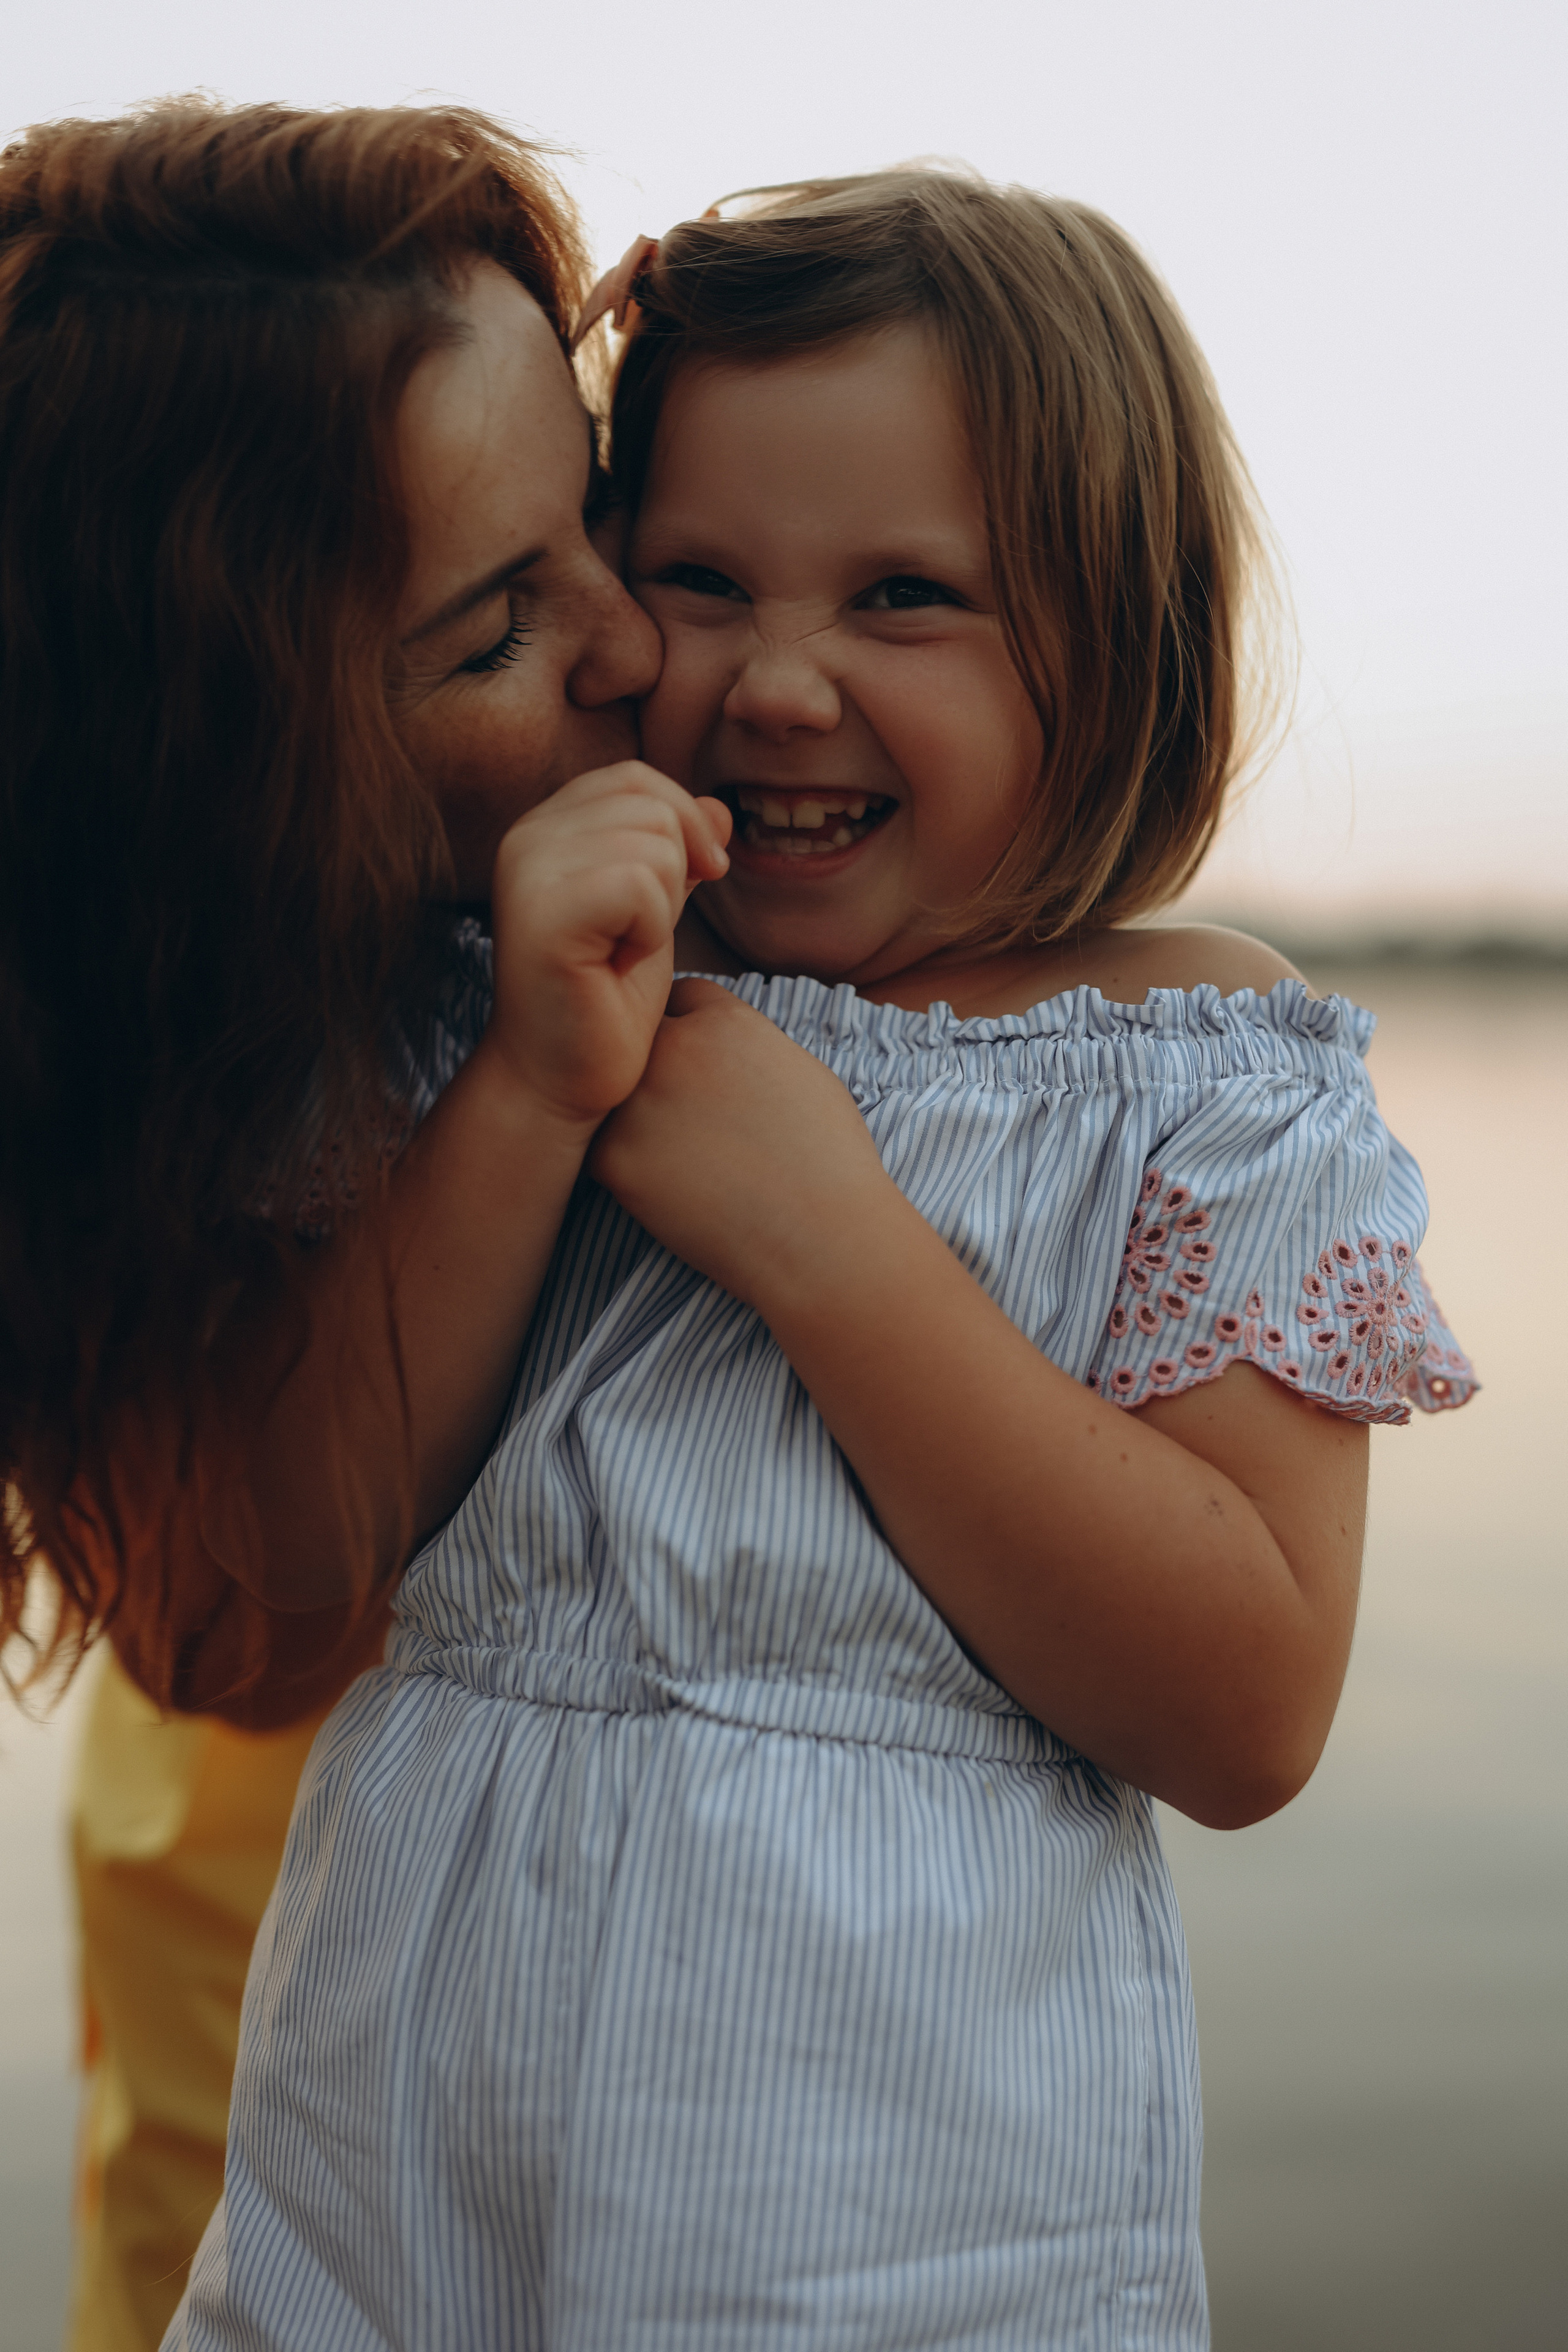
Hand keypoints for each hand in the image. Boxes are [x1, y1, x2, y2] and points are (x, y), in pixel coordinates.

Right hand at [481, 767, 730, 1131]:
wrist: (558, 1080)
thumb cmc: (604, 1001)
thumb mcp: (654, 912)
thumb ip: (679, 854)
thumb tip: (720, 809)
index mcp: (546, 827)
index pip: (636, 777)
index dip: (684, 821)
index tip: (698, 879)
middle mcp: (526, 837)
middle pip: (651, 804)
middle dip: (675, 873)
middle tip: (636, 935)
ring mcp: (527, 870)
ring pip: (654, 844)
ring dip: (663, 909)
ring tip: (621, 951)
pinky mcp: (541, 912)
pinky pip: (640, 884)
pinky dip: (650, 931)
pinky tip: (616, 964)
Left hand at [588, 978, 893, 1304]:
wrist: (820, 1235)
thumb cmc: (829, 1162)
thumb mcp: (804, 1073)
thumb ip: (753, 1045)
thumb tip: (729, 1053)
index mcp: (725, 1022)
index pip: (682, 997)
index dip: (690, 1028)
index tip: (698, 1062)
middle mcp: (674, 1048)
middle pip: (642, 1040)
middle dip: (657, 1065)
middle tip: (681, 1110)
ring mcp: (636, 1101)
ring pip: (612, 1093)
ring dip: (632, 1113)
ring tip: (676, 1154)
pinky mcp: (613, 1158)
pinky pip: (601, 1149)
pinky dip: (624, 1165)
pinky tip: (665, 1187)